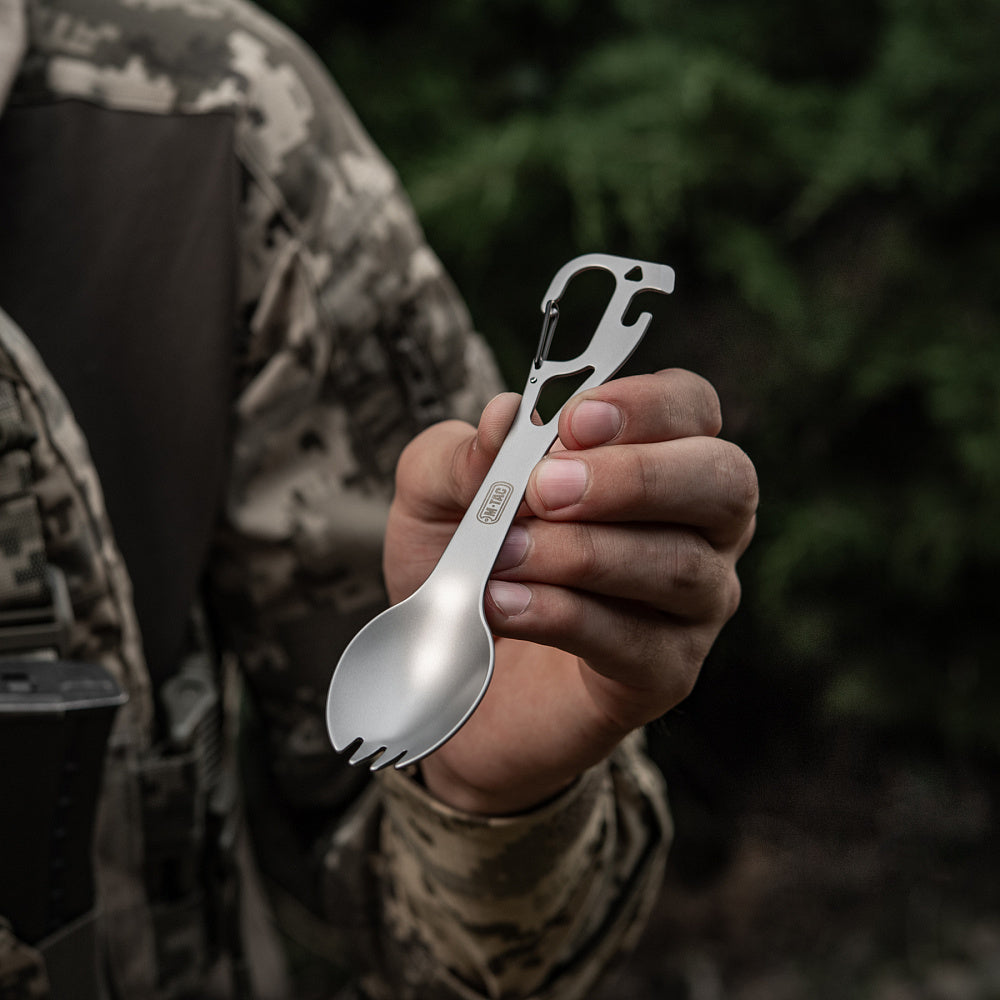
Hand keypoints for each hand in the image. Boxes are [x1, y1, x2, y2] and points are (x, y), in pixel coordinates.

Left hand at [384, 369, 757, 813]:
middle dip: (634, 478)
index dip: (645, 405)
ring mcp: (694, 603)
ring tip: (503, 554)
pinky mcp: (666, 672)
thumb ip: (467, 455)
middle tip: (546, 488)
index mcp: (658, 456)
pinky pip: (637, 640)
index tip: (572, 422)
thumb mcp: (438, 494)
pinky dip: (564, 615)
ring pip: (679, 566)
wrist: (449, 666)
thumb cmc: (464, 559)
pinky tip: (505, 606)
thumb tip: (505, 417)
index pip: (691, 407)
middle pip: (723, 481)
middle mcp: (699, 525)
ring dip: (582, 554)